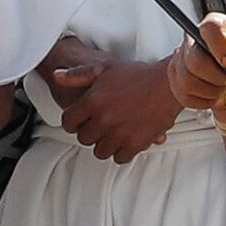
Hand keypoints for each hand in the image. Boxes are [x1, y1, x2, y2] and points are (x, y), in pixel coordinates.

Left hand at [56, 55, 186, 161]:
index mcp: (92, 101)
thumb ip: (78, 74)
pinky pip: (119, 158)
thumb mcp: (105, 68)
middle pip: (83, 138)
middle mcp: (103, 120)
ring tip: (111, 135)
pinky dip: (120, 152)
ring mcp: (119, 134)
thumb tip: (57, 75)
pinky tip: (124, 142)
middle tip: (97, 127)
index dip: (72, 122)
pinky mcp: (135, 144)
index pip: (68, 121)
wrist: (168, 85)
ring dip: (103, 144)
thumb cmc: (138, 75)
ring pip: (100, 151)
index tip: (78, 122)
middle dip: (88, 133)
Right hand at [169, 9, 225, 113]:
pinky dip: (204, 101)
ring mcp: (178, 60)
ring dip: (211, 92)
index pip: (210, 29)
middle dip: (217, 78)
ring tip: (224, 89)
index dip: (220, 47)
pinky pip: (185, 96)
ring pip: (188, 82)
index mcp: (213, 26)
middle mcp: (190, 40)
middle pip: (194, 61)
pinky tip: (214, 96)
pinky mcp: (175, 80)